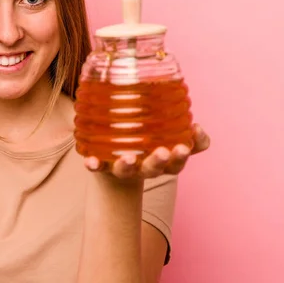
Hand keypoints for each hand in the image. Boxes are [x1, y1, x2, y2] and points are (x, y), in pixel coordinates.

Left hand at [84, 123, 210, 179]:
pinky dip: (95, 165)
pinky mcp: (103, 166)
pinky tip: (91, 162)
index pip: (180, 157)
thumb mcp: (162, 130)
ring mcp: (123, 168)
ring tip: (129, 159)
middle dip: (161, 161)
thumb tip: (191, 112)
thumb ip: (178, 119)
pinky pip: (98, 167)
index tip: (192, 135)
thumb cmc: (144, 139)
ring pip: (128, 170)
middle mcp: (145, 167)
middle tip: (167, 152)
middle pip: (156, 168)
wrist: (114, 159)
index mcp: (163, 158)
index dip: (190, 148)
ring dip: (128, 165)